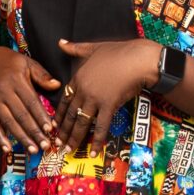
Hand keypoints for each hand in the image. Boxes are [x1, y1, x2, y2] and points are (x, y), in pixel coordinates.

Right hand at [0, 46, 60, 154]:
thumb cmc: (12, 63)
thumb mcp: (28, 63)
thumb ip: (42, 75)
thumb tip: (57, 85)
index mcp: (17, 81)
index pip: (31, 102)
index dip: (41, 116)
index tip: (50, 129)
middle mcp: (4, 92)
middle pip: (21, 115)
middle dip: (34, 132)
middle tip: (45, 145)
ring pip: (9, 123)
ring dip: (21, 138)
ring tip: (33, 149)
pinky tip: (8, 149)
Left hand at [53, 38, 158, 153]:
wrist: (139, 59)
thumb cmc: (120, 52)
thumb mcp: (94, 47)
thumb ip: (75, 48)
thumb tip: (60, 42)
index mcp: (79, 77)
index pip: (64, 100)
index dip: (59, 115)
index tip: (54, 126)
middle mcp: (84, 89)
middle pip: (70, 114)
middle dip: (63, 131)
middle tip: (57, 144)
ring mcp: (95, 98)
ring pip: (82, 122)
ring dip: (75, 138)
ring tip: (69, 150)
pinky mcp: (109, 105)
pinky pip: (101, 126)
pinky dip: (97, 140)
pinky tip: (93, 152)